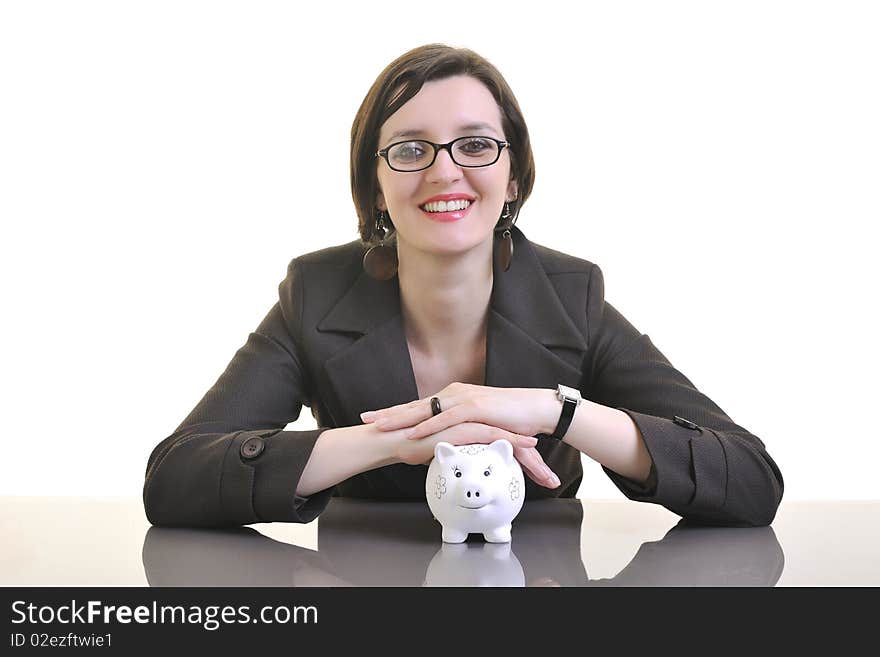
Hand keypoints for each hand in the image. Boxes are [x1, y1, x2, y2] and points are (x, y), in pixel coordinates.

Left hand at [363, 382, 560, 487]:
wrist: (535, 410)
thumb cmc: (509, 419)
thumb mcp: (478, 424)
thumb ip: (461, 430)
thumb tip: (447, 442)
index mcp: (453, 398)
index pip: (419, 406)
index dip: (395, 412)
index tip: (373, 418)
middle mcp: (453, 395)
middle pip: (415, 405)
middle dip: (388, 413)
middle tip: (365, 419)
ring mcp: (463, 400)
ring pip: (425, 410)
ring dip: (401, 419)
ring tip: (380, 427)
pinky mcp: (475, 408)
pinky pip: (446, 419)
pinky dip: (428, 426)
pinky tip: (412, 433)